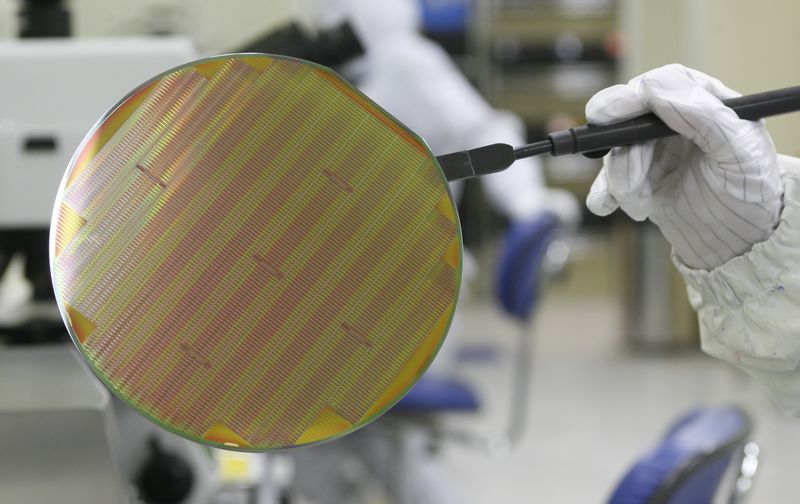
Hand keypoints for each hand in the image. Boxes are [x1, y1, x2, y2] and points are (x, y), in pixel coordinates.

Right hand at [585, 64, 782, 269]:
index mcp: (704, 103)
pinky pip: (607, 180)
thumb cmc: (751, 192)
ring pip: (616, 151)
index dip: (632, 96)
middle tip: (613, 162)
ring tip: (638, 204)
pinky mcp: (638, 180)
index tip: (611, 113)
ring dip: (620, 179)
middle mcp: (674, 123)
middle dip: (620, 146)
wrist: (740, 242)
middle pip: (629, 117)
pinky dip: (603, 193)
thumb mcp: (738, 148)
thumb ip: (701, 113)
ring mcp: (653, 152)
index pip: (662, 85)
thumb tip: (652, 87)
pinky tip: (609, 205)